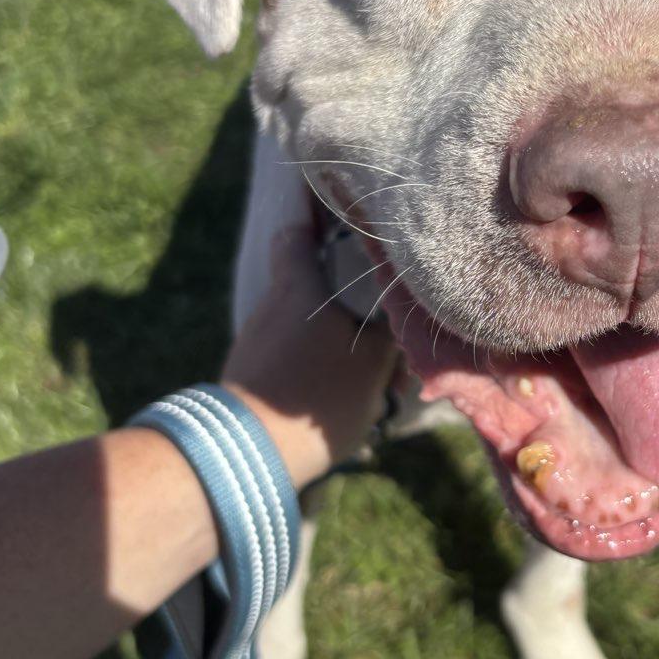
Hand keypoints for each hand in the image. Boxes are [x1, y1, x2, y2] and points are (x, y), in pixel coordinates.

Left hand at [221, 223, 399, 487]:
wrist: (249, 455)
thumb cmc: (318, 395)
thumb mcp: (374, 363)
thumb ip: (395, 331)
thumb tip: (410, 313)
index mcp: (297, 286)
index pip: (298, 230)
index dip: (316, 213)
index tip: (340, 203)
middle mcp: (271, 305)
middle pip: (313, 283)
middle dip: (350, 295)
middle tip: (389, 311)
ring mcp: (257, 343)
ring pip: (311, 326)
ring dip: (343, 339)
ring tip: (382, 370)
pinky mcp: (253, 377)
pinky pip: (298, 359)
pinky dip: (324, 367)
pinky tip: (352, 395)